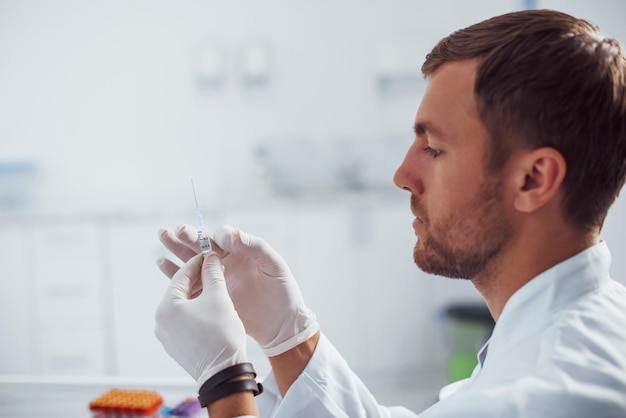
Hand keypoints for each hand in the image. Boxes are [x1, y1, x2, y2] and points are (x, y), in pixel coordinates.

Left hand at [154, 252, 246, 389]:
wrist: (223, 374)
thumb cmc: (221, 335)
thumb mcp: (219, 298)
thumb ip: (213, 273)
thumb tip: (211, 257)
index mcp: (166, 307)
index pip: (181, 275)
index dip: (198, 262)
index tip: (210, 254)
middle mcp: (160, 321)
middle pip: (180, 291)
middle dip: (197, 278)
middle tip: (212, 268)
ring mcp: (166, 336)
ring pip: (182, 306)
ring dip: (197, 295)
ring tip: (214, 287)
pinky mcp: (175, 346)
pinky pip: (184, 321)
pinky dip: (196, 311)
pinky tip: (211, 308)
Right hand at [158, 225, 318, 355]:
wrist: (282, 323)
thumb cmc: (283, 291)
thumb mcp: (273, 264)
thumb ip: (253, 246)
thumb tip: (228, 234)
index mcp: (242, 252)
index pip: (221, 238)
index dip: (212, 236)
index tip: (208, 238)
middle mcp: (226, 263)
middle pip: (202, 247)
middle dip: (187, 237)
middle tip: (174, 230)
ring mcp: (216, 280)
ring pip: (191, 261)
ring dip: (177, 250)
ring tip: (163, 236)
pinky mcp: (210, 297)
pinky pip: (189, 283)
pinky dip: (174, 273)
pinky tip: (162, 263)